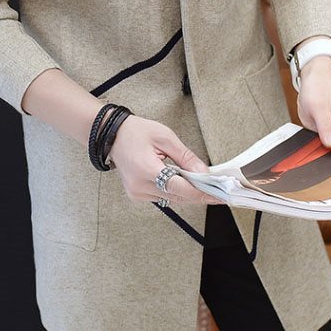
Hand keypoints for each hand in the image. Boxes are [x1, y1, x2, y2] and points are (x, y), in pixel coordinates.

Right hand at [107, 114, 223, 204]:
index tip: (219, 195)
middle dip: (199, 193)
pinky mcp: (137, 194)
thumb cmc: (136, 132)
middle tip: (218, 190)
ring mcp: (137, 193)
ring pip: (171, 199)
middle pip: (178, 197)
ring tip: (203, 184)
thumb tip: (204, 172)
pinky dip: (174, 191)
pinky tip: (183, 182)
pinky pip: (162, 196)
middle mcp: (140, 187)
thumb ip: (186, 157)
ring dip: (187, 192)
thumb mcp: (165, 137)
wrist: (111, 135)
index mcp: (147, 170)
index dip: (202, 193)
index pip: (181, 188)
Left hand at [296, 57, 330, 159]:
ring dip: (328, 155)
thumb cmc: (319, 89)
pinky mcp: (330, 140)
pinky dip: (320, 152)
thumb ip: (326, 125)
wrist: (313, 84)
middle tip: (329, 154)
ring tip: (318, 145)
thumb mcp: (318, 105)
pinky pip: (327, 151)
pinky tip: (313, 148)